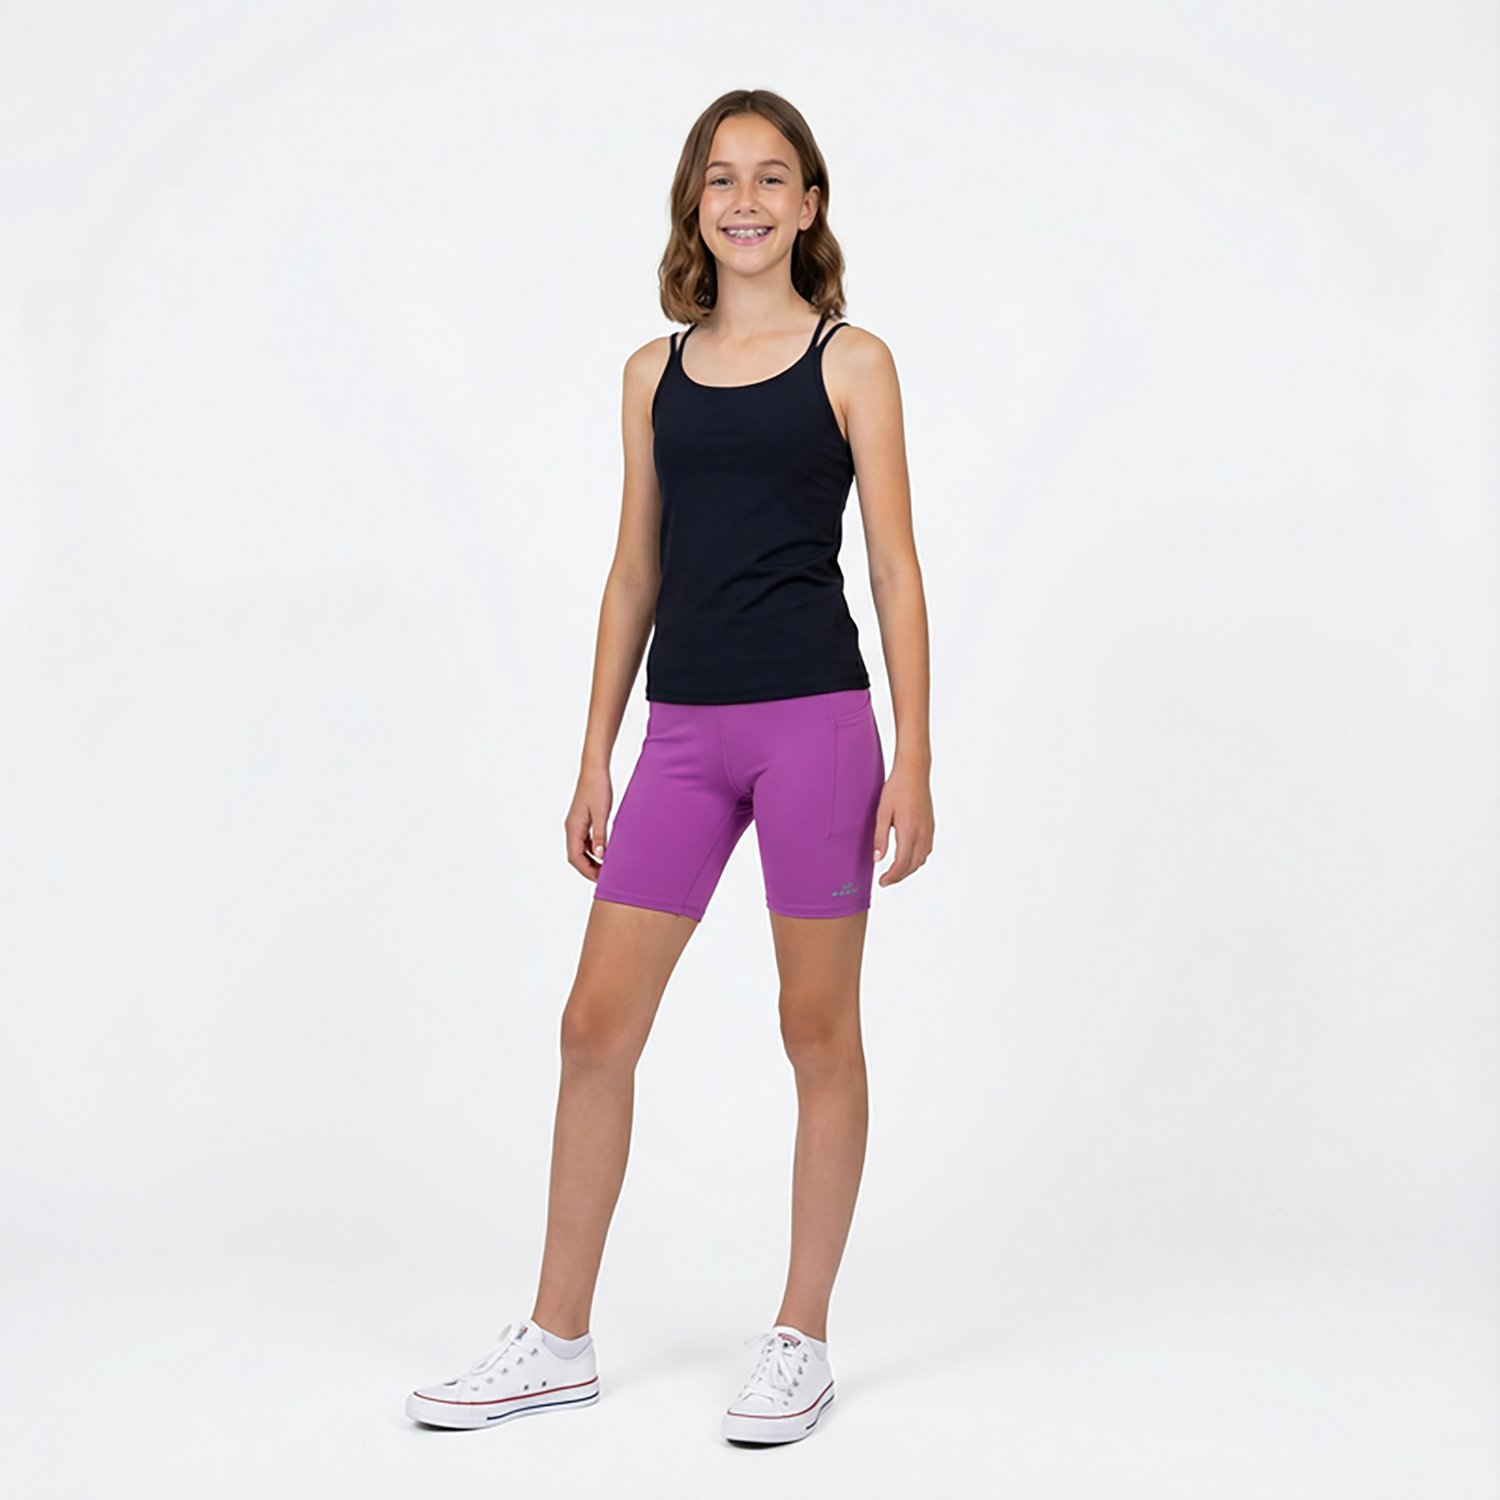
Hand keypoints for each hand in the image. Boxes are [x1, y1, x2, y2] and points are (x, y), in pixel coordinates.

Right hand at [565, 766, 613, 881]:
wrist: (594, 769)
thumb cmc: (597, 788)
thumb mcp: (602, 814)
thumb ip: (600, 836)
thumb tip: (600, 856)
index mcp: (573, 828)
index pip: (575, 858)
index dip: (587, 871)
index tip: (601, 879)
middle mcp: (571, 827)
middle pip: (575, 856)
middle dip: (588, 868)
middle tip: (605, 877)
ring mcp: (575, 824)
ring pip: (580, 849)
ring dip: (590, 860)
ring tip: (606, 867)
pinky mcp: (582, 819)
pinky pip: (584, 840)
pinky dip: (592, 849)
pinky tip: (604, 851)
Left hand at [872, 763, 932, 888]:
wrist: (914, 773)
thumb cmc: (896, 789)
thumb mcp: (882, 813)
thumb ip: (880, 837)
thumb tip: (877, 859)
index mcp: (909, 832)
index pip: (901, 863)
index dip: (891, 876)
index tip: (882, 882)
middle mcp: (922, 834)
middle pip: (912, 865)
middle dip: (899, 876)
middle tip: (885, 881)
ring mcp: (929, 831)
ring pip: (921, 860)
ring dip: (908, 869)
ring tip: (895, 872)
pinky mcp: (931, 826)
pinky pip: (926, 851)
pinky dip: (917, 859)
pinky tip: (908, 858)